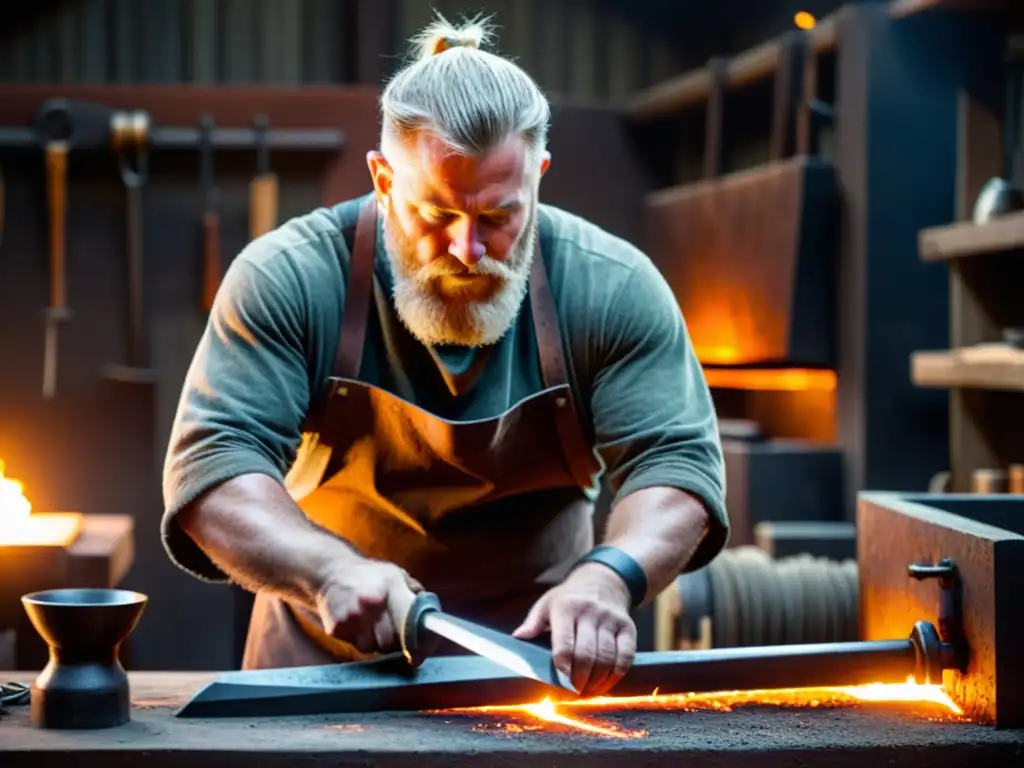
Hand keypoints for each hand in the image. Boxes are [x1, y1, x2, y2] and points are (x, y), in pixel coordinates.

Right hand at [314, 559, 421, 654]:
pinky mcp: (337, 627)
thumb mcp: (394, 574)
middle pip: (389, 641)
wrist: (331, 571)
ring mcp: (352, 616)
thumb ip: (413, 591)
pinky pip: (354, 645)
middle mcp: (370, 601)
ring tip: (374, 627)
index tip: (419, 653)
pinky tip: (358, 627)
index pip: (407, 623)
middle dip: (394, 643)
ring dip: (375, 642)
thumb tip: (431, 612)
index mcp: (389, 586)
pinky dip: (358, 640)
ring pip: (371, 647)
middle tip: (394, 636)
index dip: (415, 642)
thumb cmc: (369, 574)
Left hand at [512, 563, 636, 696]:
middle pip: (586, 654)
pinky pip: (626, 656)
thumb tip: (518, 638)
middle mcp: (590, 612)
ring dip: (596, 681)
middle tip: (573, 691)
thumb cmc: (569, 599)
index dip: (563, 667)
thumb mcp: (547, 603)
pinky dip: (616, 675)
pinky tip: (605, 682)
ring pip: (606, 658)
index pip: (564, 643)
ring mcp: (611, 620)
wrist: (603, 581)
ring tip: (587, 690)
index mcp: (566, 607)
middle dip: (579, 679)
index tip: (562, 683)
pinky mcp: (628, 627)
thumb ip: (533, 623)